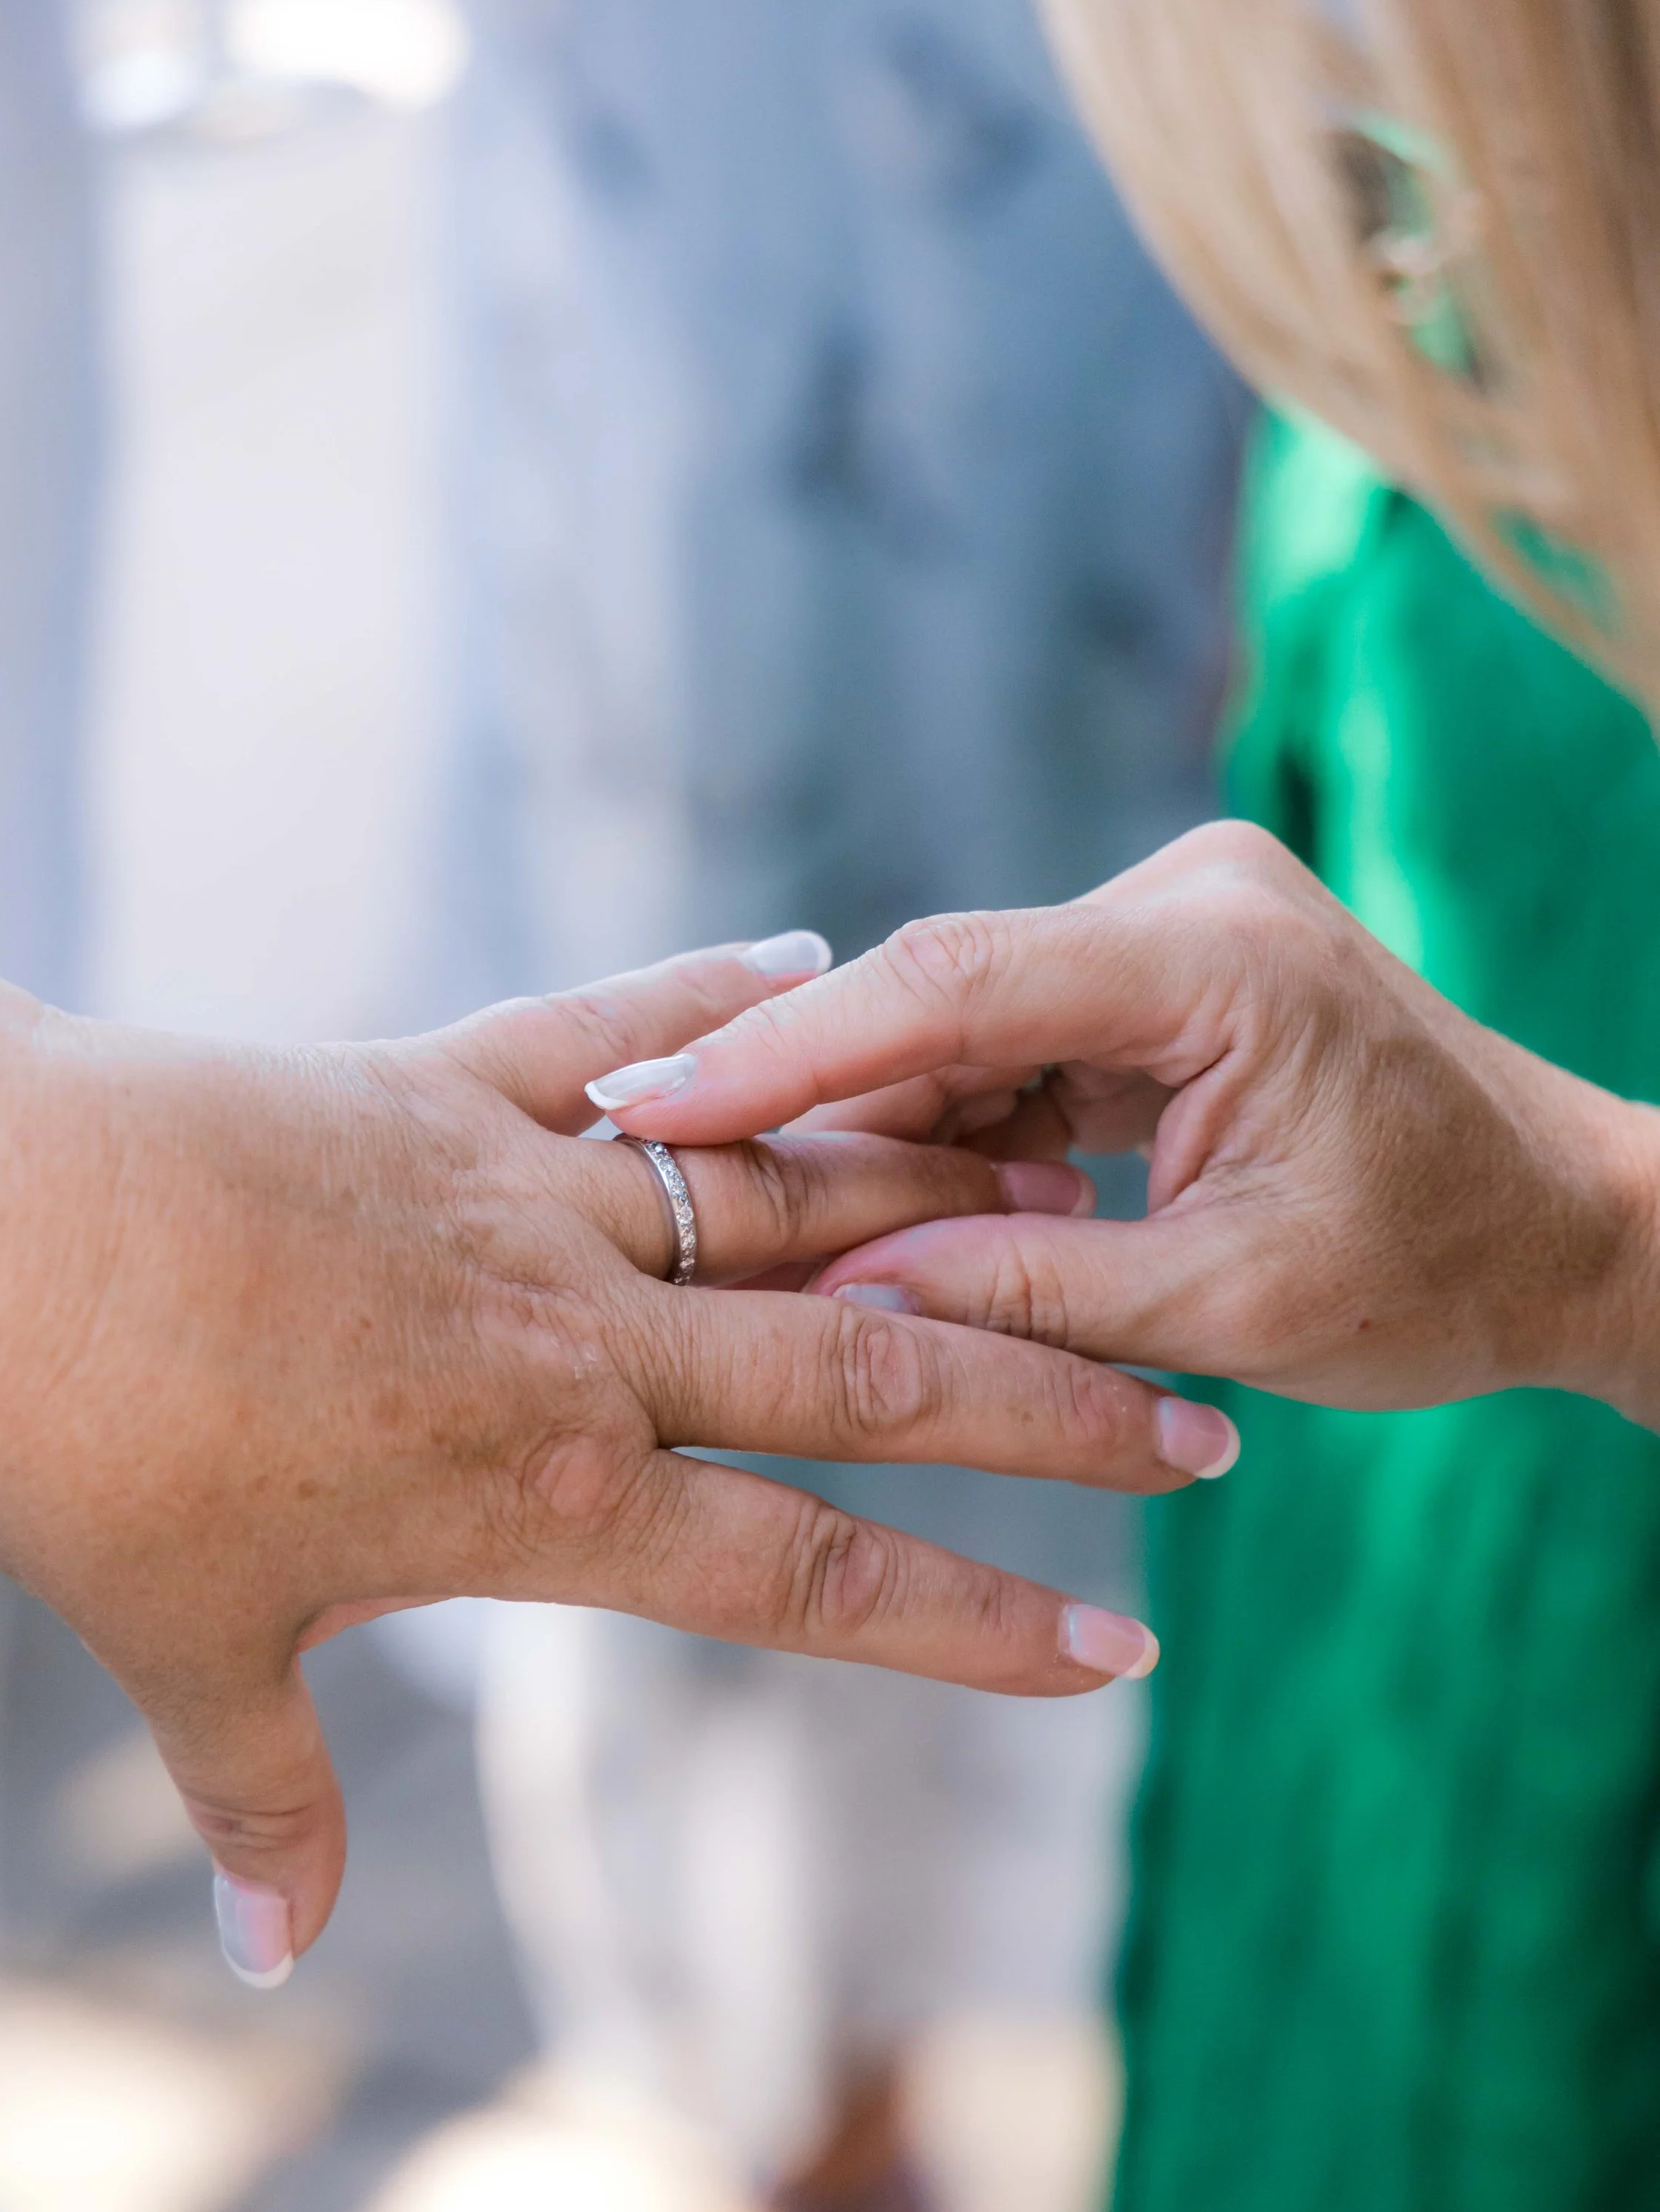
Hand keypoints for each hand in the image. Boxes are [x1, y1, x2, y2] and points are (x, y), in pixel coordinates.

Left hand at [0, 939, 1226, 1979]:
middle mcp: (582, 1336)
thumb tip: (275, 1963)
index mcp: (547, 1492)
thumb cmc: (76, 1454)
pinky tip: (809, 963)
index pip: (816, 1575)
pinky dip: (715, 1003)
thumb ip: (266, 1803)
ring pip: (792, 1194)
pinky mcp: (444, 1079)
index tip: (1115, 1657)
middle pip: (874, 1371)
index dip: (976, 1628)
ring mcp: (526, 1190)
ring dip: (946, 1198)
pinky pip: (614, 1034)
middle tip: (1195, 1424)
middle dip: (1049, 1407)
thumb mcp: (183, 1653)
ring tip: (1081, 1186)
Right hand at [585, 822, 1659, 1427]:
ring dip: (861, 1119)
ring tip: (728, 1208)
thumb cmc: (1441, 1269)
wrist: (1568, 1228)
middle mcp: (1185, 903)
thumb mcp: (1231, 1307)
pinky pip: (1010, 1048)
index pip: (953, 983)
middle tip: (643, 1170)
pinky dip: (937, 1126)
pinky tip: (853, 1198)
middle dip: (799, 1090)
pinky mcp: (1159, 979)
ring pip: (960, 1025)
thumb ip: (1029, 1296)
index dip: (784, 1049)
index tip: (647, 1103)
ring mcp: (1170, 932)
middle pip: (937, 994)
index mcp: (1217, 954)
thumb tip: (838, 1304)